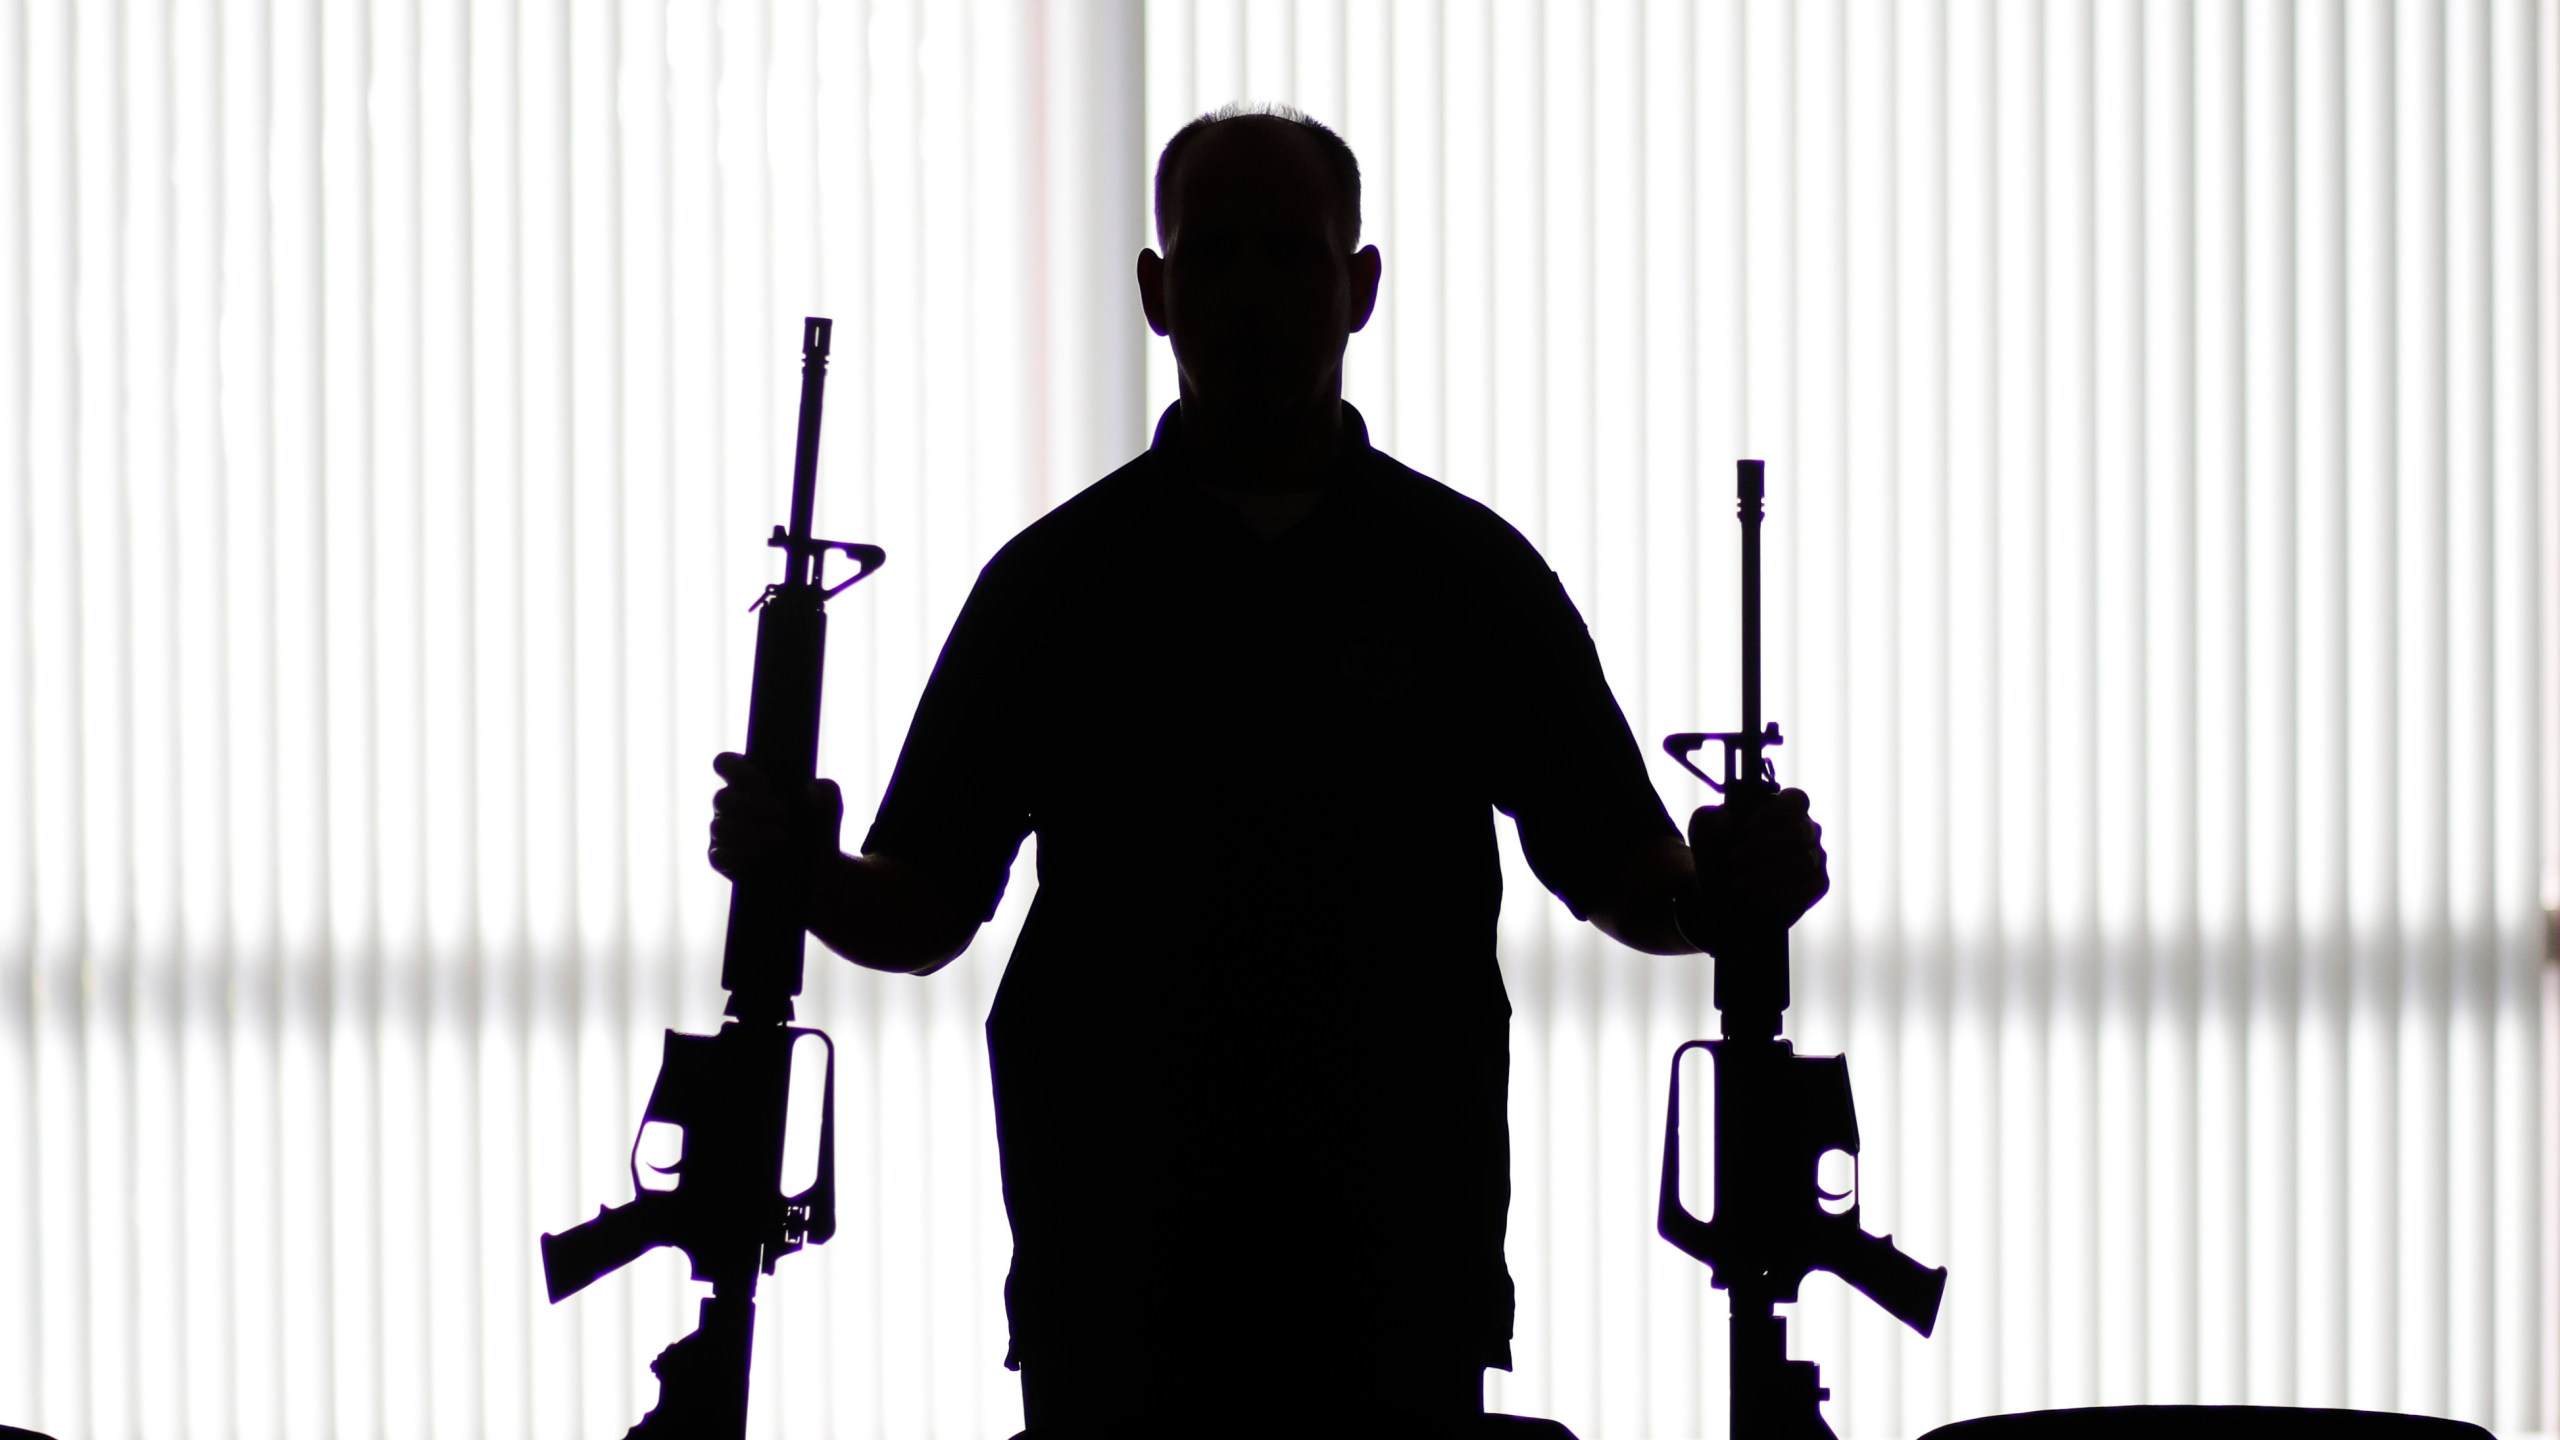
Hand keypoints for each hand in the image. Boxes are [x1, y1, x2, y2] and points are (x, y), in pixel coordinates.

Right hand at [707, 751, 844, 883]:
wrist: (820, 869)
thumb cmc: (817, 829)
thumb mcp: (829, 806)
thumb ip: (826, 792)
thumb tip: (808, 790)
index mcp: (748, 782)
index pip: (725, 763)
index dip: (737, 769)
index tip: (764, 784)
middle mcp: (732, 806)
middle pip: (721, 798)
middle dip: (752, 807)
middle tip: (782, 814)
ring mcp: (725, 834)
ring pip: (720, 827)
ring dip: (750, 831)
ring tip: (780, 836)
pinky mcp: (724, 861)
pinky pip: (719, 856)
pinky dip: (740, 854)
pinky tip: (762, 852)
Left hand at [1686, 787, 1828, 938]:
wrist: (1719, 898)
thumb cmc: (1715, 854)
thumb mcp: (1703, 832)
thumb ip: (1712, 819)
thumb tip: (1730, 820)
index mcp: (1781, 806)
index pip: (1796, 800)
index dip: (1776, 812)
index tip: (1747, 827)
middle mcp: (1805, 828)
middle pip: (1800, 831)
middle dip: (1764, 848)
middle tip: (1733, 860)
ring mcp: (1815, 856)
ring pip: (1804, 862)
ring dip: (1767, 874)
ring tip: (1737, 884)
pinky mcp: (1817, 884)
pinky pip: (1808, 888)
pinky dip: (1778, 894)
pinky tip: (1754, 897)